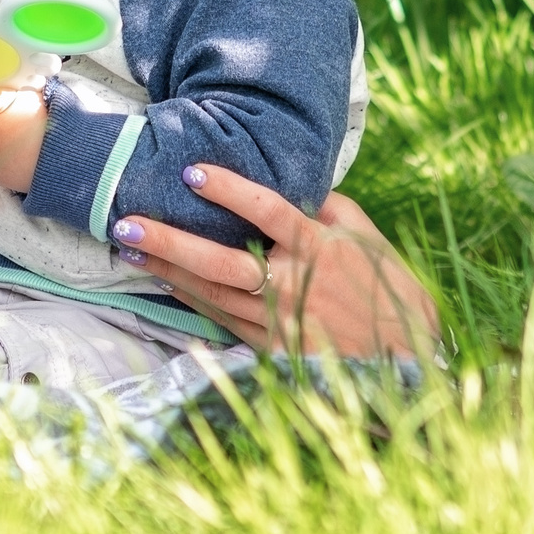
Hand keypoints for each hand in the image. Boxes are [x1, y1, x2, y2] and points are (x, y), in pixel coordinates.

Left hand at [107, 165, 439, 358]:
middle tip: (126, 223)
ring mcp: (281, 321)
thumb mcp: (367, 236)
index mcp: (319, 248)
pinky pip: (224, 320)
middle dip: (171, 243)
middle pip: (222, 261)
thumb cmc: (388, 287)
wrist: (408, 360)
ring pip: (213, 294)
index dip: (230, 191)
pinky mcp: (274, 349)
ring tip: (127, 250)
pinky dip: (192, 301)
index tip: (192, 172)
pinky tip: (163, 284)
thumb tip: (292, 177)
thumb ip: (326, 205)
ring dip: (167, 273)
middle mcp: (294, 284)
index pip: (268, 212)